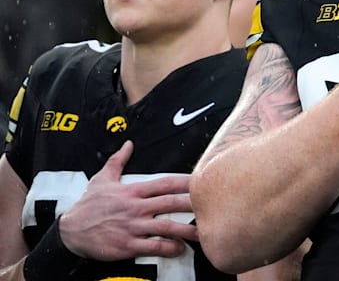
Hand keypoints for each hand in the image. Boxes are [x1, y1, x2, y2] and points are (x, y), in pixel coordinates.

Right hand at [58, 141, 197, 259]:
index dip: (185, 182)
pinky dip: (168, 248)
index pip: (165, 184)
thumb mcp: (101, 179)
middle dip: (193, 204)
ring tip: (204, 233)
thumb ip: (117, 161)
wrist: (69, 232)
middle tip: (212, 205)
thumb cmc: (87, 205)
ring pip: (165, 227)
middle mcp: (135, 208)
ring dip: (186, 230)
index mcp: (132, 191)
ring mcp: (132, 227)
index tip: (203, 181)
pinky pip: (152, 247)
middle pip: (170, 203)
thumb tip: (127, 144)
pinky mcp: (127, 245)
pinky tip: (180, 249)